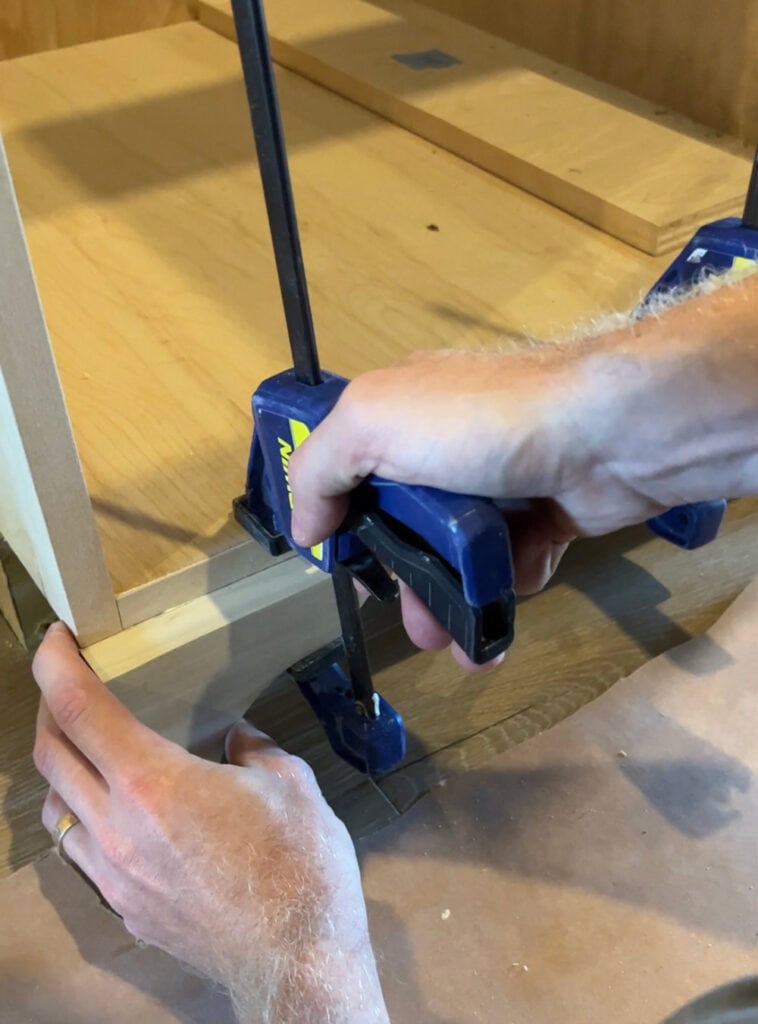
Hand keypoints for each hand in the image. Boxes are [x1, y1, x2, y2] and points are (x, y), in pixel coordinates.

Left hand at [32, 623, 387, 1023]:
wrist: (298, 961)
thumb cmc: (299, 865)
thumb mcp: (290, 782)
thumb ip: (254, 748)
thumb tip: (235, 739)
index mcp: (154, 783)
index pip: (80, 709)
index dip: (55, 666)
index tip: (55, 639)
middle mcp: (117, 828)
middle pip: (50, 756)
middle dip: (48, 709)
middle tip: (68, 687)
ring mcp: (115, 876)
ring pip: (55, 811)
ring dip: (61, 769)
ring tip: (88, 751)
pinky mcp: (126, 910)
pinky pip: (82, 855)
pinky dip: (84, 821)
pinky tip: (119, 817)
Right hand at [288, 347, 666, 661]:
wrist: (607, 434)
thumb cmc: (479, 424)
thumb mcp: (371, 423)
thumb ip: (320, 469)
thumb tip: (305, 529)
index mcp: (399, 414)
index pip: (351, 471)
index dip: (342, 521)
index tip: (346, 566)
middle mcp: (446, 445)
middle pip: (405, 526)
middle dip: (404, 581)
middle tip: (412, 625)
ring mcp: (499, 481)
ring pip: (460, 554)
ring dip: (454, 602)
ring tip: (459, 644)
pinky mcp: (547, 512)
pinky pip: (513, 559)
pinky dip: (509, 579)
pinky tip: (514, 586)